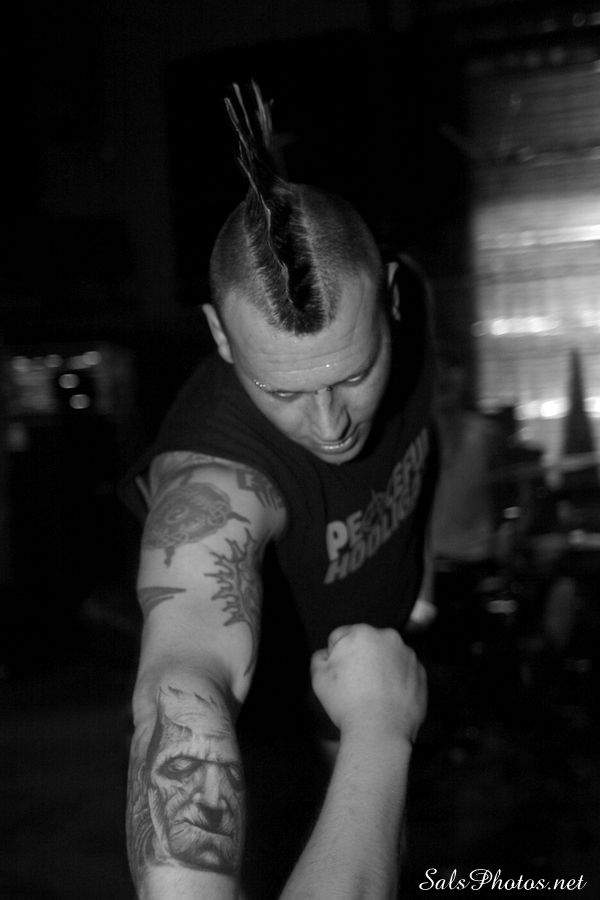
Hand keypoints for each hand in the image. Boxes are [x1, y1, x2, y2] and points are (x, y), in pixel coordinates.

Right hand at [310, 624, 426, 743]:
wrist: (379, 731)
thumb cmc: (348, 703)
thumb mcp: (318, 677)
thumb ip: (320, 656)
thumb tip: (327, 654)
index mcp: (362, 633)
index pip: (342, 636)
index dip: (336, 656)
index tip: (339, 674)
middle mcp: (389, 638)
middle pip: (367, 644)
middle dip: (361, 659)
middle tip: (355, 685)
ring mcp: (408, 656)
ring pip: (387, 657)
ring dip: (380, 668)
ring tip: (372, 693)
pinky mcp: (421, 674)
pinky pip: (404, 672)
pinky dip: (396, 680)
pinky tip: (387, 698)